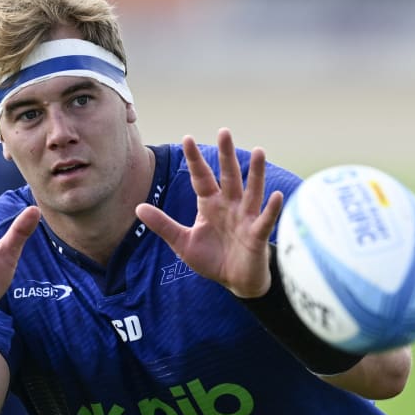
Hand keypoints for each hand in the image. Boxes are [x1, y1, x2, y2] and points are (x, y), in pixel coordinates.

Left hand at [136, 128, 283, 297]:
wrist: (236, 282)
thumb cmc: (213, 260)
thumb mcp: (183, 243)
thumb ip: (163, 225)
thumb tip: (138, 207)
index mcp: (211, 205)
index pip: (201, 177)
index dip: (195, 160)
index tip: (187, 138)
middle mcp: (230, 206)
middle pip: (229, 176)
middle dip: (226, 155)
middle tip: (224, 131)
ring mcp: (246, 218)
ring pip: (252, 191)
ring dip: (255, 173)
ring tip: (259, 151)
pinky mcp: (258, 235)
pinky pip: (265, 220)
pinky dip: (271, 208)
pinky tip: (276, 195)